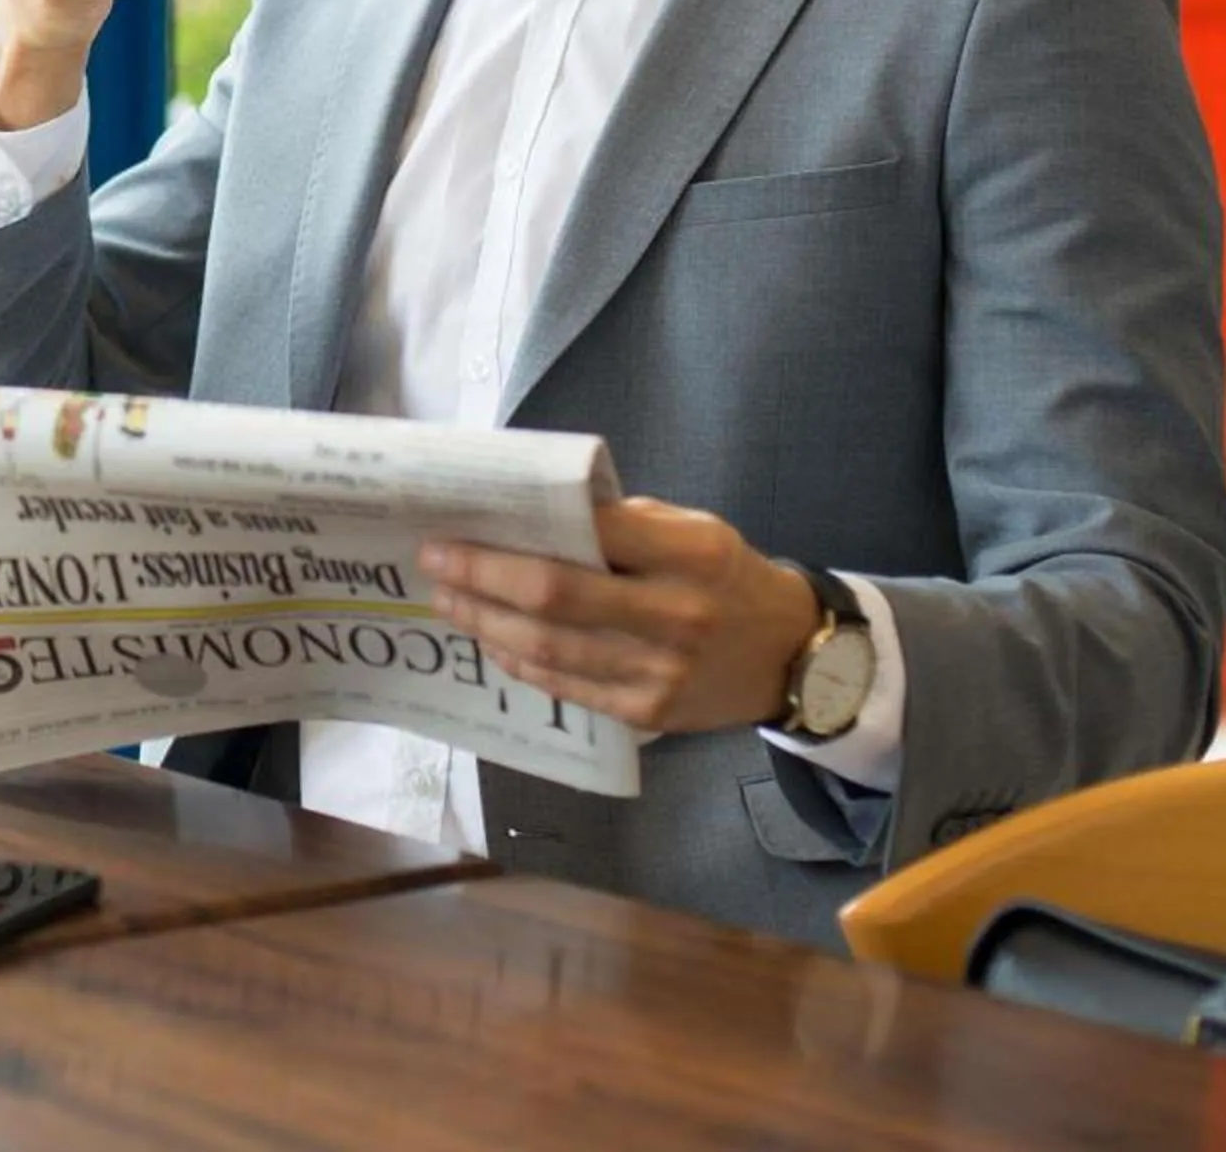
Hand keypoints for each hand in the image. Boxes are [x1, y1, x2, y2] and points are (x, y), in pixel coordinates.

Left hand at [419, 499, 820, 736]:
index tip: (461, 522)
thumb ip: (623, 523)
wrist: (791, 655)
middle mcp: (676, 614)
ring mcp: (660, 671)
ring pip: (551, 647)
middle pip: (555, 595)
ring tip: (448, 601)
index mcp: (689, 555)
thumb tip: (537, 513)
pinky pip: (567, 686)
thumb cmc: (727, 576)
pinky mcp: (647, 713)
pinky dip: (520, 662)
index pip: (590, 534)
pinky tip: (490, 640)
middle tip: (435, 561)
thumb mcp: (693, 529)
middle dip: (483, 577)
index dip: (518, 531)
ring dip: (487, 622)